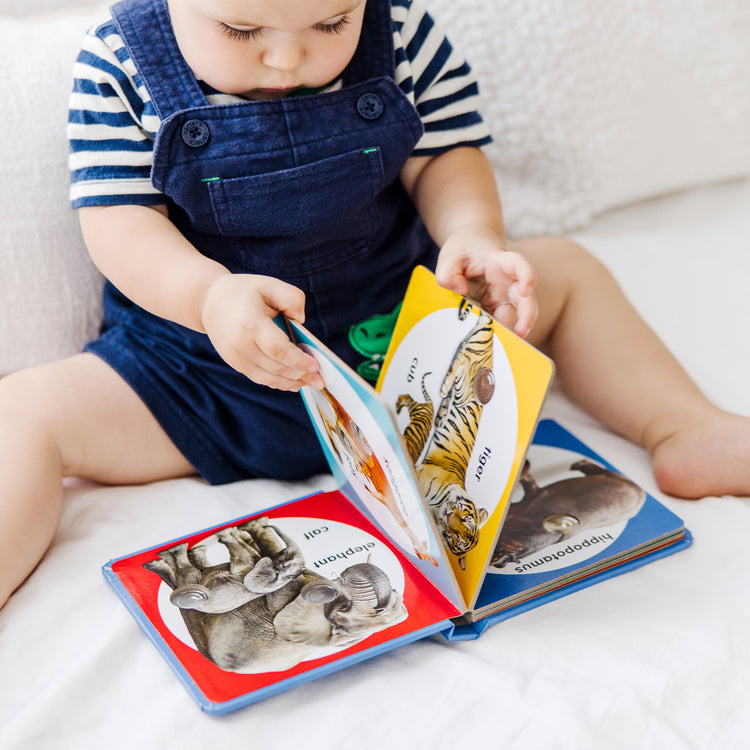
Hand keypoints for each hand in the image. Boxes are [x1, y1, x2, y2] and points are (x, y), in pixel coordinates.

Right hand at [200, 274, 323, 390]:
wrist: (210, 302)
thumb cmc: (245, 292)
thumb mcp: (270, 284)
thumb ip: (291, 298)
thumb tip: (301, 321)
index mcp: (250, 323)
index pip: (277, 349)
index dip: (299, 361)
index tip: (316, 366)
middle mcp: (240, 344)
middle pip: (276, 367)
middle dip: (301, 375)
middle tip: (320, 380)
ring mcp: (235, 357)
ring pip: (268, 377)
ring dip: (292, 382)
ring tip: (310, 382)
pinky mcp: (235, 364)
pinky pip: (260, 378)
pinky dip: (278, 383)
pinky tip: (294, 383)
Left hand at [435, 226, 537, 337]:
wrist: (470, 247)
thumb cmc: (464, 248)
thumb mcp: (450, 255)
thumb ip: (449, 271)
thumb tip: (460, 289)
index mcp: (500, 261)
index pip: (519, 265)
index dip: (526, 276)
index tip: (526, 288)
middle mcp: (508, 281)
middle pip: (526, 297)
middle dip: (527, 314)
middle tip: (522, 331)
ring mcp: (504, 296)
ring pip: (517, 314)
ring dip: (513, 329)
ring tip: (505, 343)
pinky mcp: (497, 308)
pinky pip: (501, 322)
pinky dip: (498, 332)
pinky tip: (492, 343)